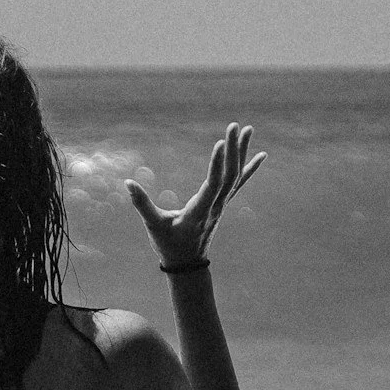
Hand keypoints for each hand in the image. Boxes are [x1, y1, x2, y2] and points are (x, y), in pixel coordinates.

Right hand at [126, 123, 263, 268]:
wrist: (188, 264)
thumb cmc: (168, 244)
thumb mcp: (153, 225)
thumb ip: (141, 204)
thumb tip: (127, 182)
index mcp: (199, 211)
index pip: (212, 184)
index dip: (217, 164)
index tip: (221, 142)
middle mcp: (215, 206)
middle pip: (228, 175)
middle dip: (233, 150)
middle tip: (234, 125)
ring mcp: (221, 205)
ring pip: (236, 176)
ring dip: (242, 152)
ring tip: (248, 129)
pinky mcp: (222, 204)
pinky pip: (239, 183)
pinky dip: (250, 168)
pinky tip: (262, 155)